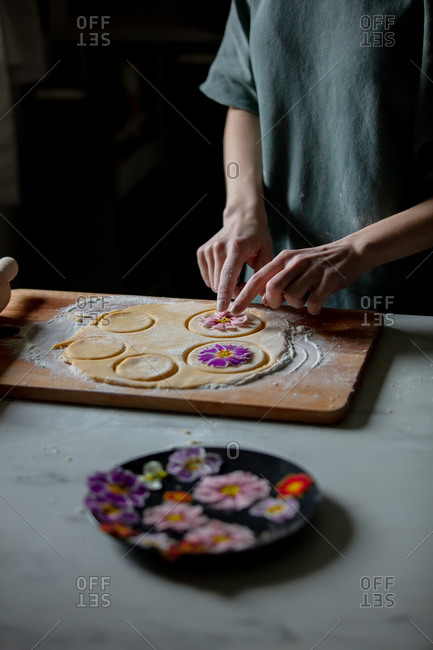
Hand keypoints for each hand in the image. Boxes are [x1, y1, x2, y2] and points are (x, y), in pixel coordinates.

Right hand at [197, 209, 272, 310]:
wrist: (241, 218)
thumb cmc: (256, 236)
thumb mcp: (267, 251)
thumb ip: (263, 273)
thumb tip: (260, 294)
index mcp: (236, 247)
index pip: (228, 275)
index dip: (225, 293)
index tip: (222, 307)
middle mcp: (219, 247)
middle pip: (220, 284)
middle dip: (232, 291)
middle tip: (245, 283)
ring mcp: (208, 250)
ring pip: (213, 284)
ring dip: (225, 286)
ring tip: (237, 274)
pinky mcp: (201, 252)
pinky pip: (208, 278)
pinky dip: (217, 280)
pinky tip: (227, 270)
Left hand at [231, 237, 364, 315]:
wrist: (350, 252)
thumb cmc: (318, 264)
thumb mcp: (294, 267)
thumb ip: (277, 280)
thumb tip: (263, 299)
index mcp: (284, 259)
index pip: (257, 278)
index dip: (244, 296)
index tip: (233, 311)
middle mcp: (296, 262)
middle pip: (273, 288)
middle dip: (274, 301)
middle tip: (283, 302)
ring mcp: (313, 271)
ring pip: (293, 297)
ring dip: (297, 304)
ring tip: (306, 297)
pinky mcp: (329, 280)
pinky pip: (313, 303)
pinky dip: (313, 308)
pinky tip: (317, 302)